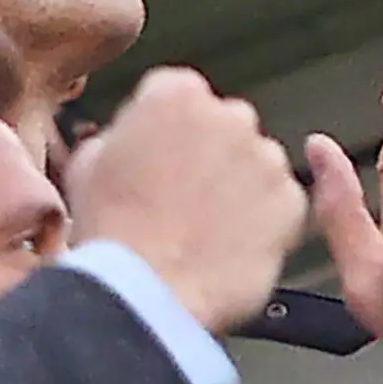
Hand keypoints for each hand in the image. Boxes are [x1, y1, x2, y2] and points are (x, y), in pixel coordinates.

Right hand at [65, 65, 306, 331]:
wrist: (148, 289)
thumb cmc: (111, 230)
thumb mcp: (90, 163)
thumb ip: (123, 135)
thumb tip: (135, 139)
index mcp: (175, 94)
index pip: (182, 95)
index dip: (170, 130)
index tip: (164, 156)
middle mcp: (230, 115)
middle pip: (227, 126)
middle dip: (213, 153)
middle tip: (186, 196)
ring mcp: (267, 158)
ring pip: (259, 164)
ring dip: (242, 187)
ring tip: (207, 228)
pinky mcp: (293, 201)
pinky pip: (283, 204)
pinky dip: (266, 221)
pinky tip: (232, 245)